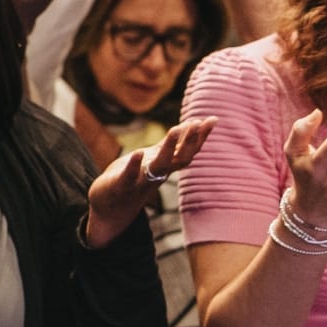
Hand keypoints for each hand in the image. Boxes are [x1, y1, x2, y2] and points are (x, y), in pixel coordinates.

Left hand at [84, 117, 217, 248]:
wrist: (112, 207)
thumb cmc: (137, 177)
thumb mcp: (156, 159)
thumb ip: (172, 144)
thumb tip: (192, 125)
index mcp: (167, 166)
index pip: (189, 151)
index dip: (201, 136)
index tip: (213, 119)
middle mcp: (159, 173)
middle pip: (180, 159)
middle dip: (190, 141)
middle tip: (198, 122)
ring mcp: (142, 180)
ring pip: (159, 165)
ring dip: (168, 149)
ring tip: (174, 129)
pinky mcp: (122, 185)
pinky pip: (130, 175)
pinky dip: (135, 165)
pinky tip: (138, 152)